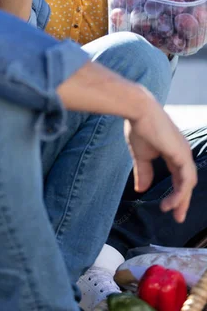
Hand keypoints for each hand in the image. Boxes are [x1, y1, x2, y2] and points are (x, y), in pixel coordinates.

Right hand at [124, 98, 197, 222]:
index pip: (179, 177)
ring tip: (171, 211)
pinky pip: (186, 179)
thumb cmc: (139, 127)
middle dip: (182, 201)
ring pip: (189, 182)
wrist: (139, 110)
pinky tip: (173, 201)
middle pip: (187, 182)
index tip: (168, 208)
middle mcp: (183, 153)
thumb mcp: (140, 154)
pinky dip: (181, 192)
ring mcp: (184, 153)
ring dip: (181, 199)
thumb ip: (144, 172)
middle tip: (177, 217)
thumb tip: (141, 189)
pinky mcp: (182, 154)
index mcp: (174, 152)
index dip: (176, 193)